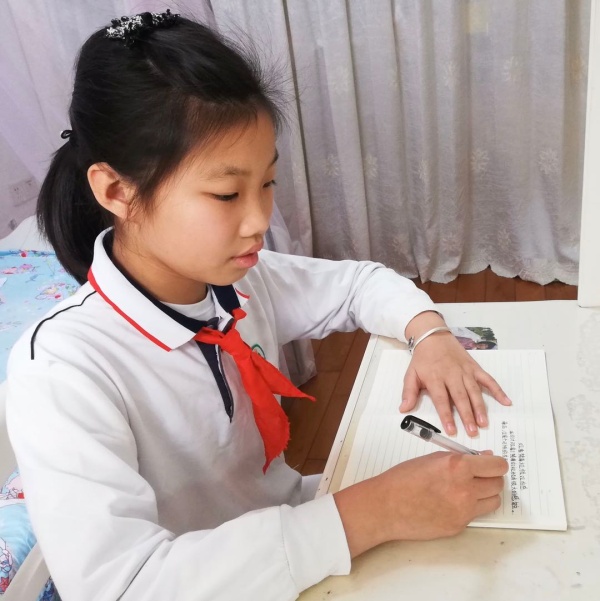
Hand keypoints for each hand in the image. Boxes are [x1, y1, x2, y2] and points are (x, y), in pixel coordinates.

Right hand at [334, 451, 507, 557]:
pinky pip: (475, 515)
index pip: (497, 466)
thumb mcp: (433, 459)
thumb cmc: (404, 478)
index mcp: (458, 467)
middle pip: (498, 484)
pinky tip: (451, 502)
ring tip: (467, 489)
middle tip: (478, 475)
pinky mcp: (459, 526)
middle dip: (490, 478)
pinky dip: (469, 508)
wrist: (386, 506)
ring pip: (493, 501)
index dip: (496, 464)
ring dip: (485, 494)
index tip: (493, 464)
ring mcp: (463, 511)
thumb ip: (461, 458)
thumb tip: (484, 458)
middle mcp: (465, 489)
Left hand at [401, 313, 511, 435]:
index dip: (446, 416)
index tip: (451, 431)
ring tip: (483, 423)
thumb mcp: (411, 374)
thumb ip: (408, 392)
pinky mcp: (475, 367)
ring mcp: (465, 371)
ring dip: (480, 407)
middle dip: (467, 415)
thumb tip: (403, 409)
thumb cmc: (422, 359)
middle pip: (460, 397)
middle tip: (472, 432)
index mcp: (435, 378)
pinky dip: (498, 390)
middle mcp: (452, 375)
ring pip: (474, 391)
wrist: (433, 337)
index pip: (441, 399)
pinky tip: (506, 401)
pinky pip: (488, 379)